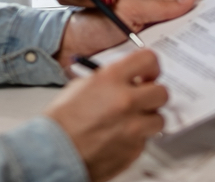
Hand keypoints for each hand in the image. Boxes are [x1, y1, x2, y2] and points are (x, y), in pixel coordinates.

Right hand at [45, 49, 167, 181]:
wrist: (52, 153)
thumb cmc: (60, 123)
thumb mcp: (81, 87)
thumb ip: (108, 80)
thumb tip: (126, 80)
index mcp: (111, 80)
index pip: (148, 60)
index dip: (151, 66)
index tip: (149, 73)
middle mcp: (125, 101)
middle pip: (161, 92)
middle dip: (153, 95)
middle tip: (144, 98)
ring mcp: (132, 127)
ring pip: (158, 119)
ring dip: (147, 119)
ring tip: (131, 121)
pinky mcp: (133, 150)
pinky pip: (145, 140)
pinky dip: (136, 139)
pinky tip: (120, 137)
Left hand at [55, 0, 196, 67]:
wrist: (65, 49)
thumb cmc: (90, 24)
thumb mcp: (127, 9)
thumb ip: (157, 6)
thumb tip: (190, 0)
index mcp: (147, 8)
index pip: (180, 6)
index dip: (197, 9)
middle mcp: (149, 27)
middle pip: (181, 31)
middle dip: (197, 35)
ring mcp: (145, 48)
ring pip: (173, 51)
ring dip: (186, 56)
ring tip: (207, 57)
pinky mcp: (139, 68)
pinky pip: (159, 70)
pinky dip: (170, 72)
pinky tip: (182, 76)